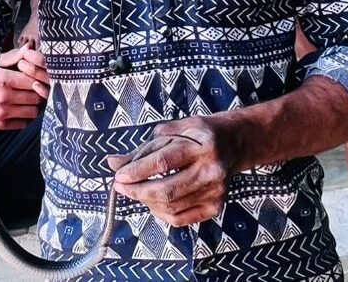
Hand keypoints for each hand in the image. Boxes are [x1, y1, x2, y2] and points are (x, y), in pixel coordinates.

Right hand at [0, 47, 44, 129]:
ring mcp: (3, 113)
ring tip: (31, 99)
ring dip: (34, 105)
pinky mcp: (0, 124)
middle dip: (39, 92)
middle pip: (36, 97)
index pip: (34, 81)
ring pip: (33, 111)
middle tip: (37, 89)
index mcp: (5, 80)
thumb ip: (14, 56)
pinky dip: (27, 117)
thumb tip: (29, 47)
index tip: (37, 77)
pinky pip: (23, 123)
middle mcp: (5, 98)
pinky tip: (24, 110)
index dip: (38, 79)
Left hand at [107, 116, 239, 226]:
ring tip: (136, 191)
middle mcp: (211, 170)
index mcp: (201, 145)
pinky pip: (181, 218)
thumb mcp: (173, 130)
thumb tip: (114, 162)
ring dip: (147, 202)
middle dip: (138, 191)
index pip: (163, 162)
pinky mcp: (215, 206)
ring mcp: (215, 191)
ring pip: (171, 206)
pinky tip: (153, 202)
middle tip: (121, 187)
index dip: (137, 171)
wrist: (234, 143)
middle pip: (167, 189)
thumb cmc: (199, 133)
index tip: (119, 175)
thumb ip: (144, 149)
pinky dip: (161, 213)